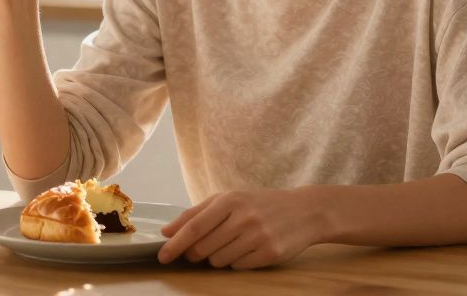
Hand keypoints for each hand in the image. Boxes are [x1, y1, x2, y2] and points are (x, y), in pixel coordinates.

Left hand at [157, 188, 317, 269]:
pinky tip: (247, 249)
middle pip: (203, 248)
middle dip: (195, 254)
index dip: (176, 243)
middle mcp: (244, 217)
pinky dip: (236, 262)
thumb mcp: (229, 199)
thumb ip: (197, 213)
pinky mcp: (270, 254)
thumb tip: (167, 231)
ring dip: (217, 258)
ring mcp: (258, 236)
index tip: (162, 256)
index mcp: (230, 200)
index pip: (195, 226)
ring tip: (232, 243)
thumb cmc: (259, 204)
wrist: (304, 211)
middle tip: (199, 250)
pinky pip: (238, 267)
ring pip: (218, 261)